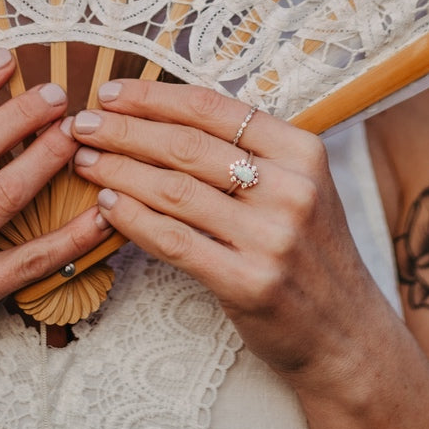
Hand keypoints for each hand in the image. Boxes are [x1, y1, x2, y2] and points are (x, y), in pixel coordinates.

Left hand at [70, 79, 394, 399]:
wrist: (347, 335)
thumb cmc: (307, 250)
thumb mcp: (298, 184)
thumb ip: (247, 148)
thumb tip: (163, 108)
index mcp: (300, 150)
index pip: (212, 108)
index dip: (153, 96)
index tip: (110, 93)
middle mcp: (290, 187)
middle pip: (186, 145)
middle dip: (124, 130)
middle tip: (82, 124)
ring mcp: (272, 237)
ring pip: (173, 190)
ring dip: (118, 170)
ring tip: (84, 160)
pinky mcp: (250, 282)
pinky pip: (175, 241)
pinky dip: (132, 219)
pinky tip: (106, 205)